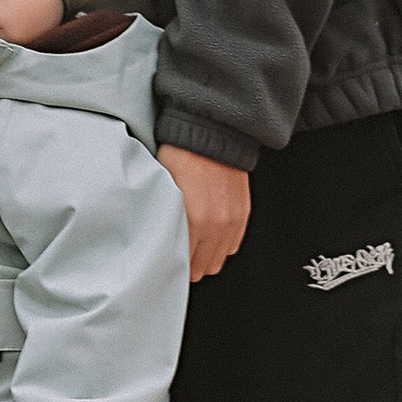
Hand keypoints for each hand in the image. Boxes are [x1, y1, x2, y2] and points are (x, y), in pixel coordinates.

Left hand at [158, 146, 251, 280]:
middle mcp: (216, 225)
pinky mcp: (243, 215)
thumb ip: (166, 217)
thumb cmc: (182, 155)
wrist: (211, 134)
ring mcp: (232, 221)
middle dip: (189, 266)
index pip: (183, 262)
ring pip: (219, 260)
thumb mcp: (165, 187)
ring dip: (207, 258)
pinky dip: (221, 246)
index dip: (173, 265)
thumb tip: (158, 236)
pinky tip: (210, 239)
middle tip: (177, 259)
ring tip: (194, 250)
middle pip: (202, 267)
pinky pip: (233, 245)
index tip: (165, 264)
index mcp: (194, 219)